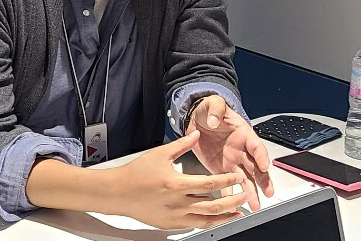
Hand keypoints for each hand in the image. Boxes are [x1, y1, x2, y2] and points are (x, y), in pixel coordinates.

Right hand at [108, 130, 247, 229]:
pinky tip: (215, 218)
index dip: (227, 181)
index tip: (237, 177)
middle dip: (232, 202)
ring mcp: (174, 216)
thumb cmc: (135, 174)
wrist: (117, 193)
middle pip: (213, 206)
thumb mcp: (159, 154)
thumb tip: (196, 134)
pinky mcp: (170, 225)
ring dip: (224, 217)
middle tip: (243, 195)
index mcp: (175, 184)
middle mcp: (176, 203)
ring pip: (206, 220)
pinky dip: (208, 222)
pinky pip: (194, 226)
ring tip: (236, 212)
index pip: (209, 184)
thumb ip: (181, 145)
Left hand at [186, 95, 273, 210]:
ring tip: (255, 205)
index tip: (264, 167)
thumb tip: (215, 119)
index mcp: (244, 134)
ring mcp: (232, 161)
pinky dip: (230, 194)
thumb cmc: (210, 110)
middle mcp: (241, 150)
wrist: (196, 118)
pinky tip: (232, 204)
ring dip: (250, 192)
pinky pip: (227, 183)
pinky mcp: (220, 169)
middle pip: (256, 167)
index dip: (261, 157)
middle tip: (268, 192)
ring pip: (246, 178)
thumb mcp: (213, 104)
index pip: (256, 147)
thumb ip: (216, 109)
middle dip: (262, 180)